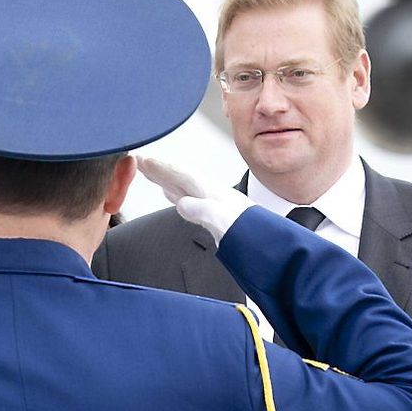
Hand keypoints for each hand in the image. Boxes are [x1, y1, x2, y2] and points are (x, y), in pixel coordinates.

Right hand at [137, 157, 252, 244]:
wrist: (272, 249)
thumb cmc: (252, 236)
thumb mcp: (225, 223)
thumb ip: (204, 212)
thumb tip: (183, 204)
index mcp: (212, 194)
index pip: (182, 176)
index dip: (161, 168)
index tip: (142, 160)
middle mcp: (212, 196)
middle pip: (180, 178)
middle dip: (159, 169)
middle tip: (139, 161)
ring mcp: (213, 206)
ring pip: (184, 188)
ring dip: (166, 180)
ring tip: (151, 173)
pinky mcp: (215, 219)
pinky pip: (190, 202)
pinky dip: (177, 196)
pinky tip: (174, 197)